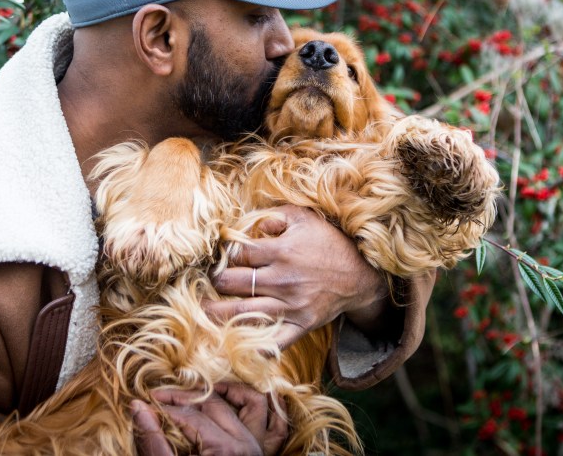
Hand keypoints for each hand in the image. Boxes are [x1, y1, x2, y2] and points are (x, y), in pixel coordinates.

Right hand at [132, 383, 287, 455]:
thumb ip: (154, 441)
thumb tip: (137, 407)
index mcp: (224, 450)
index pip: (187, 415)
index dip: (164, 406)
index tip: (144, 400)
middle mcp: (247, 445)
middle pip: (213, 404)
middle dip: (185, 398)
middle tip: (159, 396)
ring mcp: (259, 448)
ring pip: (247, 403)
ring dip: (224, 393)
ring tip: (196, 392)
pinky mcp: (263, 454)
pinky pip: (271, 421)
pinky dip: (256, 406)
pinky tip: (234, 399)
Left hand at [208, 205, 388, 347]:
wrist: (359, 274)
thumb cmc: (328, 242)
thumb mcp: (304, 218)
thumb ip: (273, 217)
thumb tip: (246, 225)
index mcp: (282, 251)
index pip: (238, 255)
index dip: (225, 256)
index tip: (222, 258)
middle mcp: (283, 279)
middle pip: (233, 283)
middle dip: (217, 282)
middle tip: (212, 282)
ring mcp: (291, 305)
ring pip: (243, 312)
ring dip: (218, 313)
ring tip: (202, 313)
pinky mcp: (300, 325)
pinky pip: (273, 341)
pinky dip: (253, 345)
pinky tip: (234, 346)